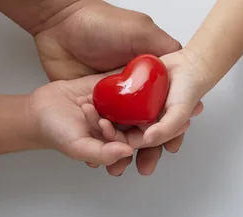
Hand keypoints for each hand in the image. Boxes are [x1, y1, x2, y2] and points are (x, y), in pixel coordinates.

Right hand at [29, 75, 133, 165]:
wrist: (38, 110)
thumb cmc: (58, 132)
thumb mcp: (79, 148)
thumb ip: (103, 154)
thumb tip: (128, 152)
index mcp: (121, 140)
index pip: (140, 137)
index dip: (131, 130)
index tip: (108, 123)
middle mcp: (122, 121)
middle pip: (141, 115)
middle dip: (125, 112)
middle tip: (100, 111)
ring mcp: (117, 102)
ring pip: (133, 97)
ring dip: (122, 95)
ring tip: (96, 95)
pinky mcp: (110, 85)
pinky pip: (122, 80)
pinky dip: (124, 76)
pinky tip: (124, 69)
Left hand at [32, 0, 187, 173]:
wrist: (61, 22)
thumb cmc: (101, 22)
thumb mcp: (140, 30)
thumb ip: (162, 45)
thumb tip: (182, 61)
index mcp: (150, 79)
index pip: (166, 110)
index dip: (171, 131)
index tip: (170, 147)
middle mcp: (135, 93)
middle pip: (147, 129)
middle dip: (148, 151)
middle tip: (146, 166)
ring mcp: (115, 100)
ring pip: (124, 134)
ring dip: (124, 153)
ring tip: (120, 168)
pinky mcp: (95, 103)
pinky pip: (101, 130)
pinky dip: (102, 146)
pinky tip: (102, 158)